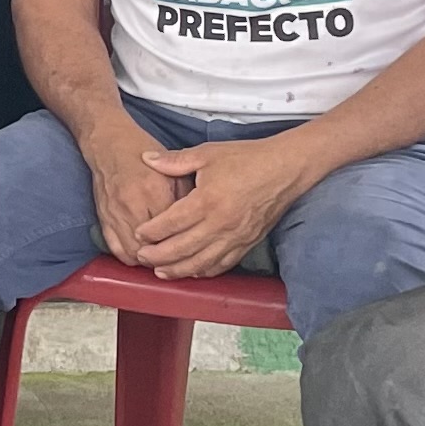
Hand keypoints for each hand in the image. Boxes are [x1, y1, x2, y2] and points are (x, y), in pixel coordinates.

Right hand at [74, 124, 182, 260]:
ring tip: (161, 260)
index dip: (184, 242)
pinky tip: (141, 256)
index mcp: (154, 190)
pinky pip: (116, 250)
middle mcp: (132, 205)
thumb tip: (197, 222)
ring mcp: (115, 214)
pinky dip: (130, 257)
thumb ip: (185, 196)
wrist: (108, 143)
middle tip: (179, 259)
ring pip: (133, 253)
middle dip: (166, 257)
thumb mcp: (171, 169)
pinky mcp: (103, 219)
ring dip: (148, 261)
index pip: (172, 228)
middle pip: (152, 246)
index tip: (194, 247)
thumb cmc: (140, 152)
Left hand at [123, 132, 322, 278]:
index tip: (138, 233)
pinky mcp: (248, 243)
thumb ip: (174, 160)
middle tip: (142, 257)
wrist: (286, 168)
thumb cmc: (247, 158)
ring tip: (161, 271)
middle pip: (182, 248)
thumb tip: (146, 158)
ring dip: (178, 270)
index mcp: (207, 200)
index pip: (171, 223)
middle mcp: (220, 223)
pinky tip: (193, 271)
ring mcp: (235, 236)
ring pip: (201, 262)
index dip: (151, 231)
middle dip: (158, 256)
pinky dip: (205, 271)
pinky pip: (223, 264)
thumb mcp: (207, 153)